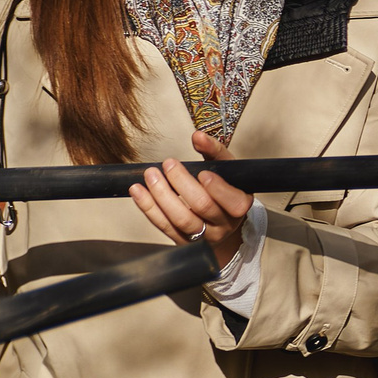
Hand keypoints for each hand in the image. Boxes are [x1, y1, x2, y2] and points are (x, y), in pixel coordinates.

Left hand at [128, 131, 251, 268]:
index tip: (202, 173)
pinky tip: (138, 191)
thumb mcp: (228, 171)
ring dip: (162, 196)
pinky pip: (164, 226)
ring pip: (182, 219)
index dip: (217, 188)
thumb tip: (197, 136)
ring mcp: (203, 236)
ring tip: (150, 175)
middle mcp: (224, 224)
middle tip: (169, 164)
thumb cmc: (224, 191)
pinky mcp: (183, 241)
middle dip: (183, 183)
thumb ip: (215, 152)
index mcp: (240, 205)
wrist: (220, 223)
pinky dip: (148, 207)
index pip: (232, 200)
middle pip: (203, 207)